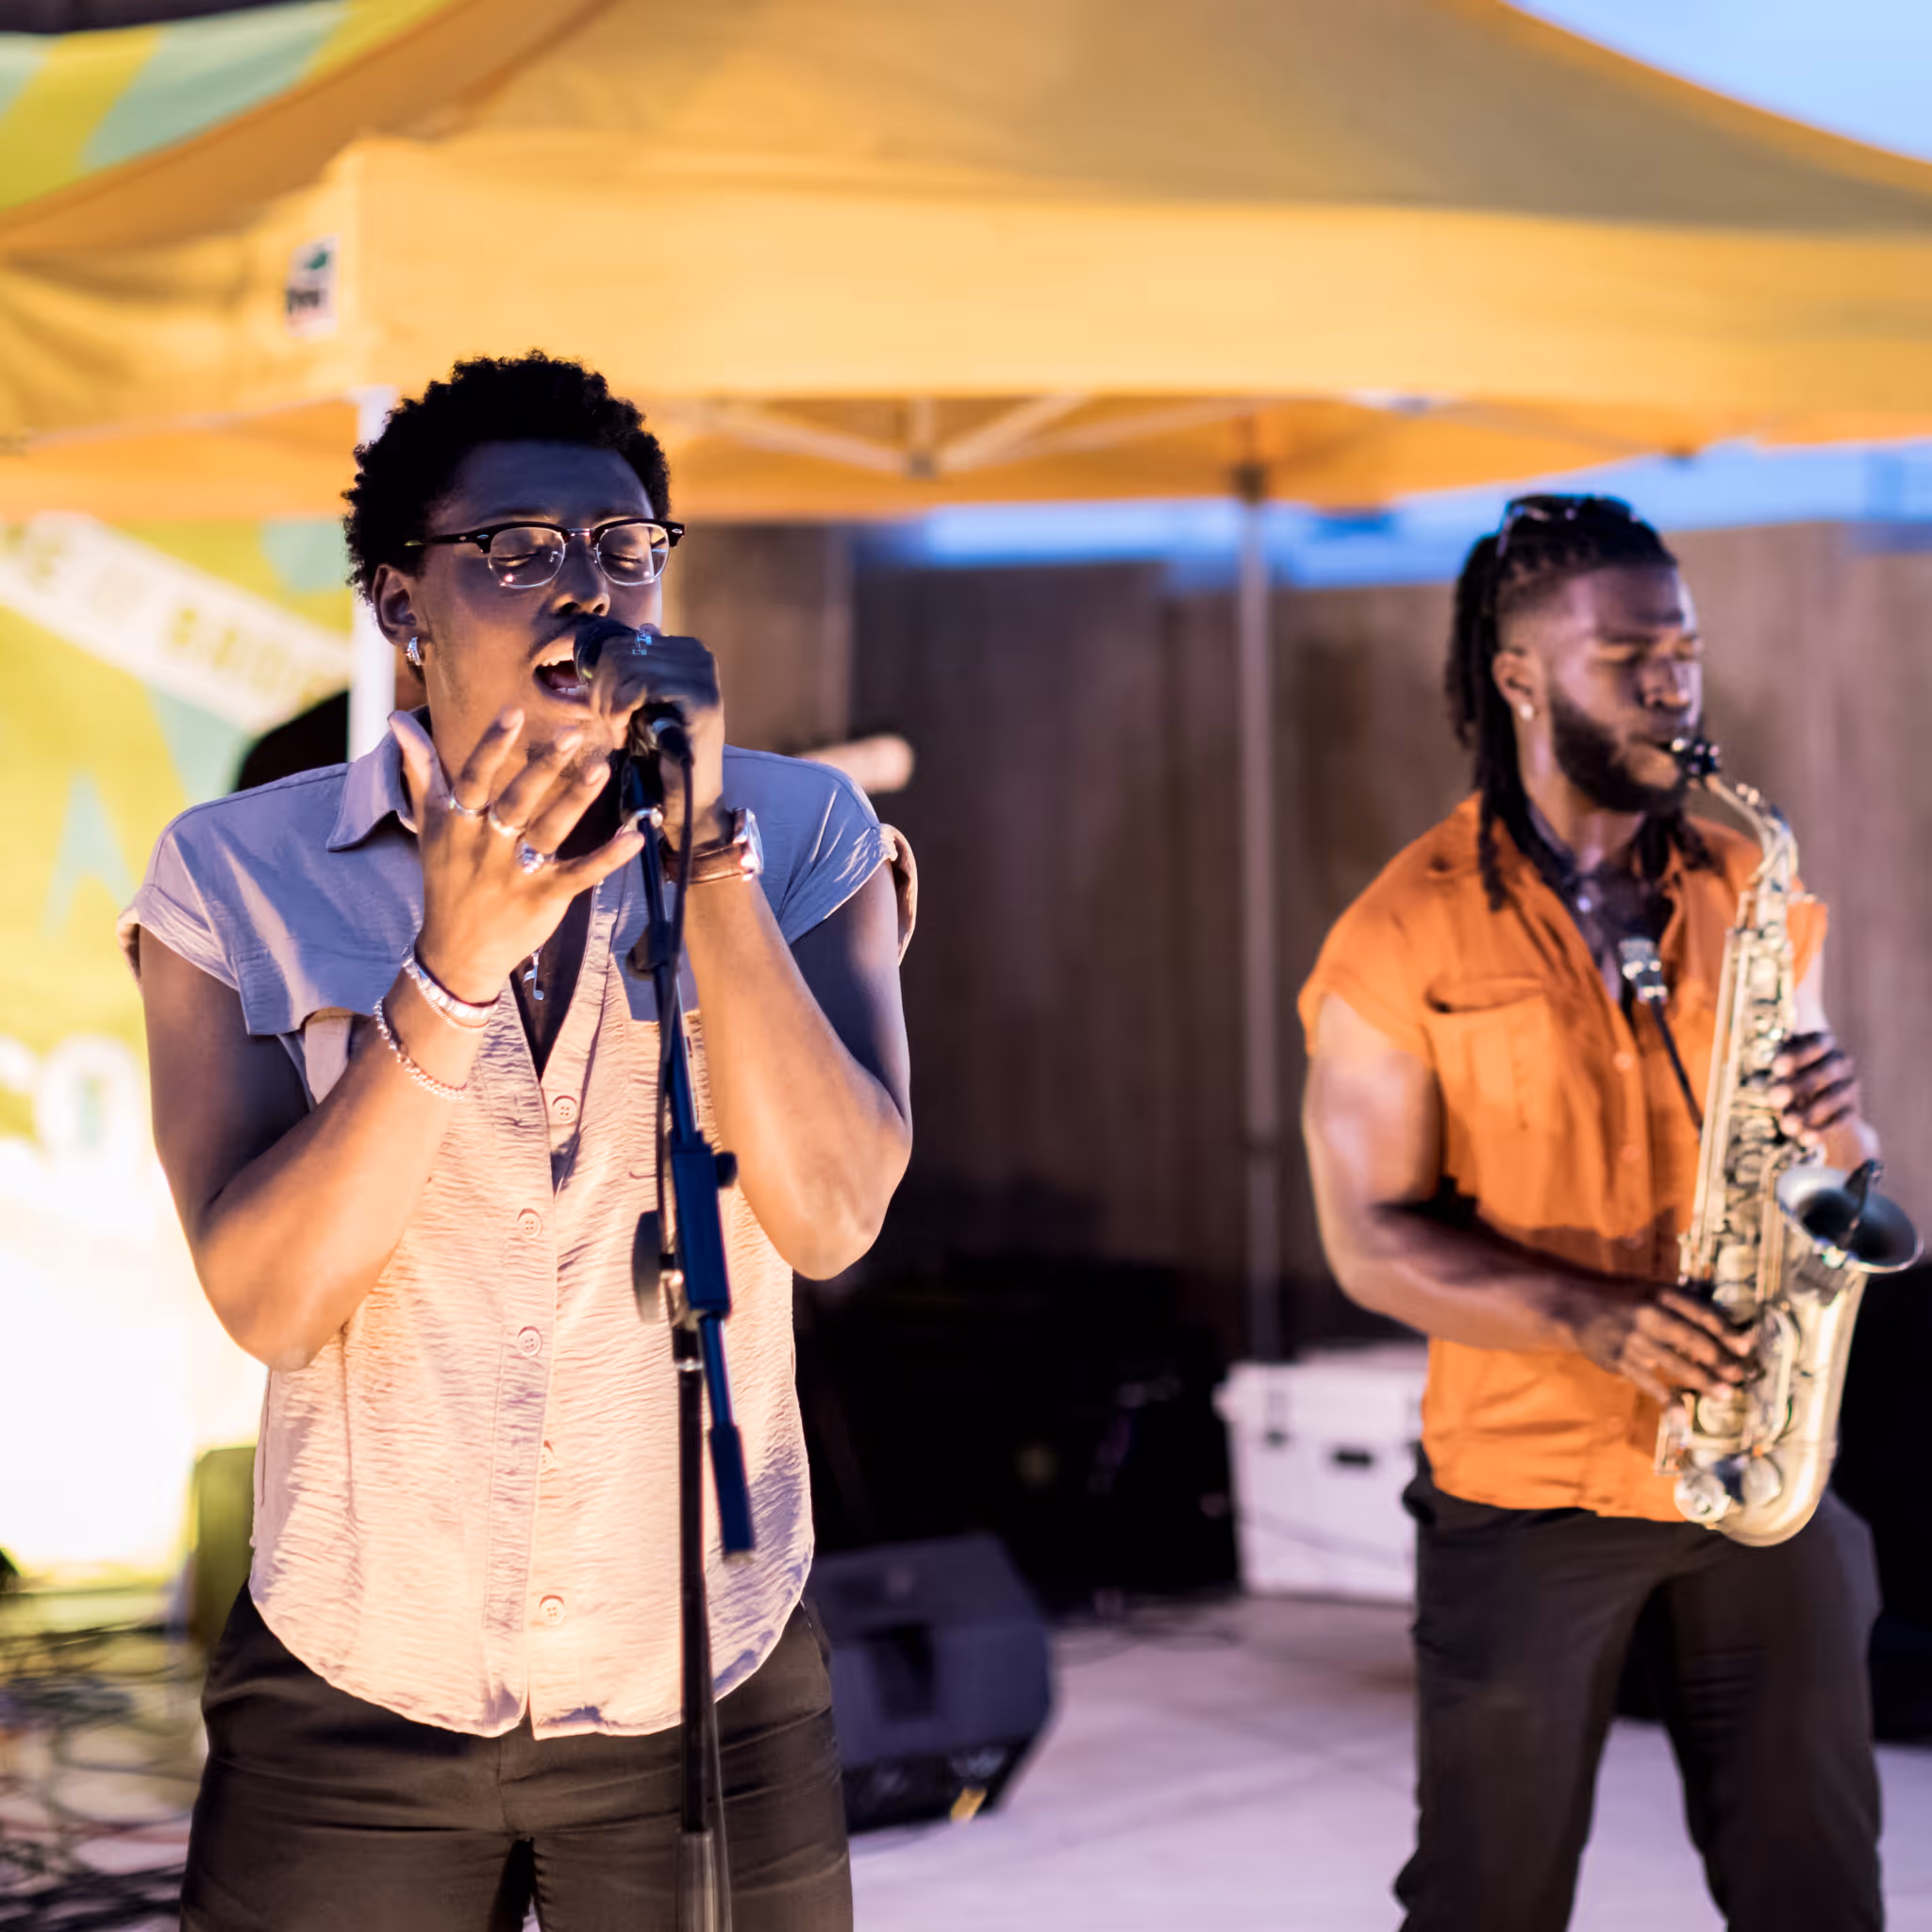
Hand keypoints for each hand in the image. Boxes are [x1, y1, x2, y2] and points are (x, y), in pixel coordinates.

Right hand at [393, 709, 643, 1002]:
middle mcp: (486, 846)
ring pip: (548, 830)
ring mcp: (516, 873)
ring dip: (576, 799)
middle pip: (516, 800)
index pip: (474, 778)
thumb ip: (422, 771)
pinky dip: (607, 857)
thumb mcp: (430, 825)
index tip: (513, 712)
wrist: (455, 952)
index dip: (492, 745)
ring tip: (602, 768)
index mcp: (459, 824)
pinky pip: (579, 873)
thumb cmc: (446, 879)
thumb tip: (398, 721)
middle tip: (572, 732)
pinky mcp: (545, 897)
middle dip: (542, 766)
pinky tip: (634, 837)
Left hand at [585, 627, 728, 849]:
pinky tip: (624, 735)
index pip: (621, 643)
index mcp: (687, 650)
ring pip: (626, 668)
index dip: (601, 677)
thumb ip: (646, 666)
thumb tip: (646, 628)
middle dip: (601, 691)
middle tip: (607, 724)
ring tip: (616, 731)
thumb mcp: (649, 701)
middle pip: (619, 653)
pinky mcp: (700, 699)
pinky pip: (639, 686)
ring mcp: (703, 675)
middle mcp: (699, 655)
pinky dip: (620, 712)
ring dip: (609, 705)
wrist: (688, 795)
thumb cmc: (663, 751)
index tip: (604, 711)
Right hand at [1566, 1281, 1754, 1405]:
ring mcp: (1634, 1340)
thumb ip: (1684, 1309)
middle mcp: (1649, 1315)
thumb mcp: (1653, 1293)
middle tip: (1740, 1376)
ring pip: (1676, 1365)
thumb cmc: (1625, 1301)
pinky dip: (1667, 1401)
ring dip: (1704, 1381)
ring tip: (1725, 1394)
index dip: (1727, 1331)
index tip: (1747, 1347)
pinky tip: (1681, 1416)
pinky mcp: (1621, 1361)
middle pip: (1693, 1340)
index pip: (1702, 1313)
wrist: (1575, 1308)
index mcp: (1662, 1294)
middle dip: (1721, 1360)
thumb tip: (1729, 1336)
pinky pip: (1650, 1385)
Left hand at [1770, 1032, 1859, 1147]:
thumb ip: (1781, 1077)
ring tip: (1786, 1126)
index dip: (1799, 1054)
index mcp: (1823, 1044)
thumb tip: (1776, 1090)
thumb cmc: (1792, 1082)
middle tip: (1774, 1100)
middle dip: (1798, 1086)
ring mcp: (1850, 1086)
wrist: (1818, 1113)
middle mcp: (1841, 1061)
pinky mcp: (1853, 1111)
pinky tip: (1804, 1139)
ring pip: (1834, 1097)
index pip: (1817, 1043)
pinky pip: (1841, 1121)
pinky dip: (1821, 1131)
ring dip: (1808, 1112)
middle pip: (1826, 1071)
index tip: (1778, 1067)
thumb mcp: (1783, 1074)